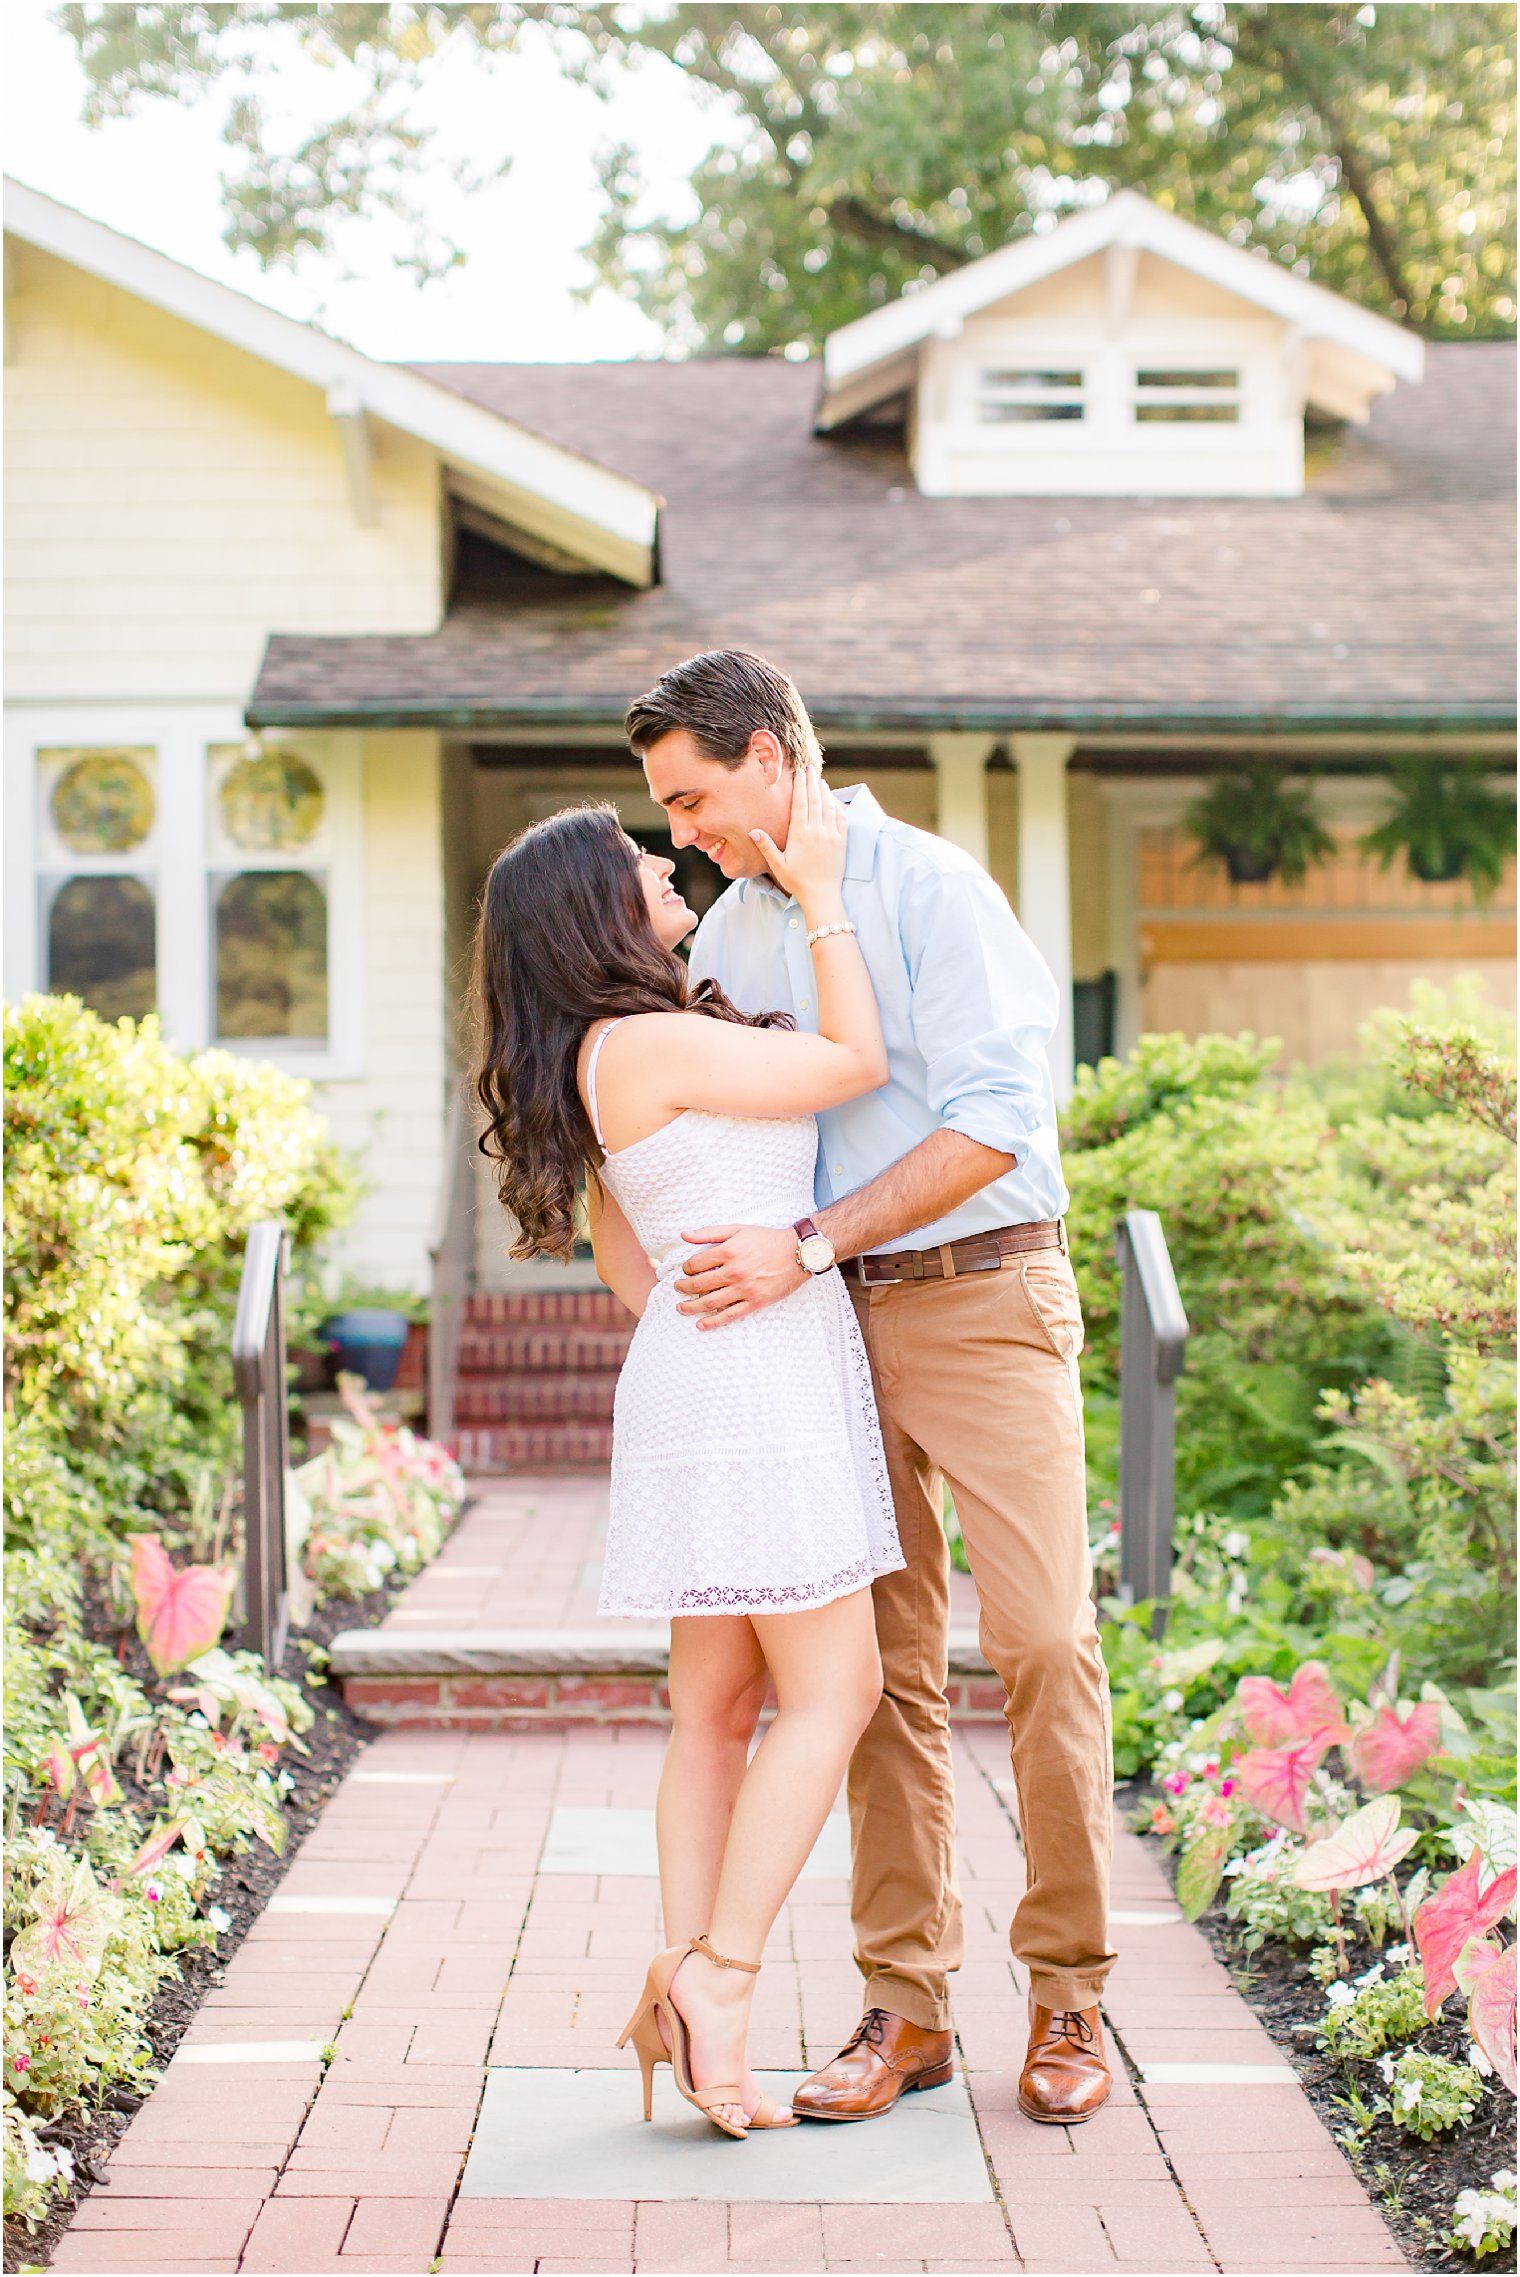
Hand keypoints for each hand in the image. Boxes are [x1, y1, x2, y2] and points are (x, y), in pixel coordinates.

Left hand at [675, 1224, 806, 1327]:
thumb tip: (683, 1235)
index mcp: (728, 1251)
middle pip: (699, 1285)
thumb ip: (709, 1232)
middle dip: (683, 1288)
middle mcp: (734, 1271)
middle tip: (678, 1288)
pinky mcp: (755, 1302)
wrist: (797, 1253)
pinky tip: (701, 1325)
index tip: (685, 1270)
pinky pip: (730, 1315)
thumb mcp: (737, 1229)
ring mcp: (745, 1289)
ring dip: (691, 1307)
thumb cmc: (767, 1239)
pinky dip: (713, 1322)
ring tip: (681, 1308)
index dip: (686, 1268)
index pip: (696, 1264)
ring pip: (710, 1302)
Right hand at [749, 764, 845, 914]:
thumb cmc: (797, 882)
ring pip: (829, 806)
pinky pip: (842, 818)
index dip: (800, 786)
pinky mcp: (842, 841)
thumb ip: (766, 846)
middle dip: (812, 782)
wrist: (822, 896)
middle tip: (809, 769)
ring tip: (820, 780)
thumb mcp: (778, 865)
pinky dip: (837, 805)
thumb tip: (752, 831)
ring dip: (824, 791)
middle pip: (815, 800)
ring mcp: (832, 835)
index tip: (799, 773)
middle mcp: (817, 831)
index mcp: (800, 835)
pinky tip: (833, 800)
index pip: (800, 804)